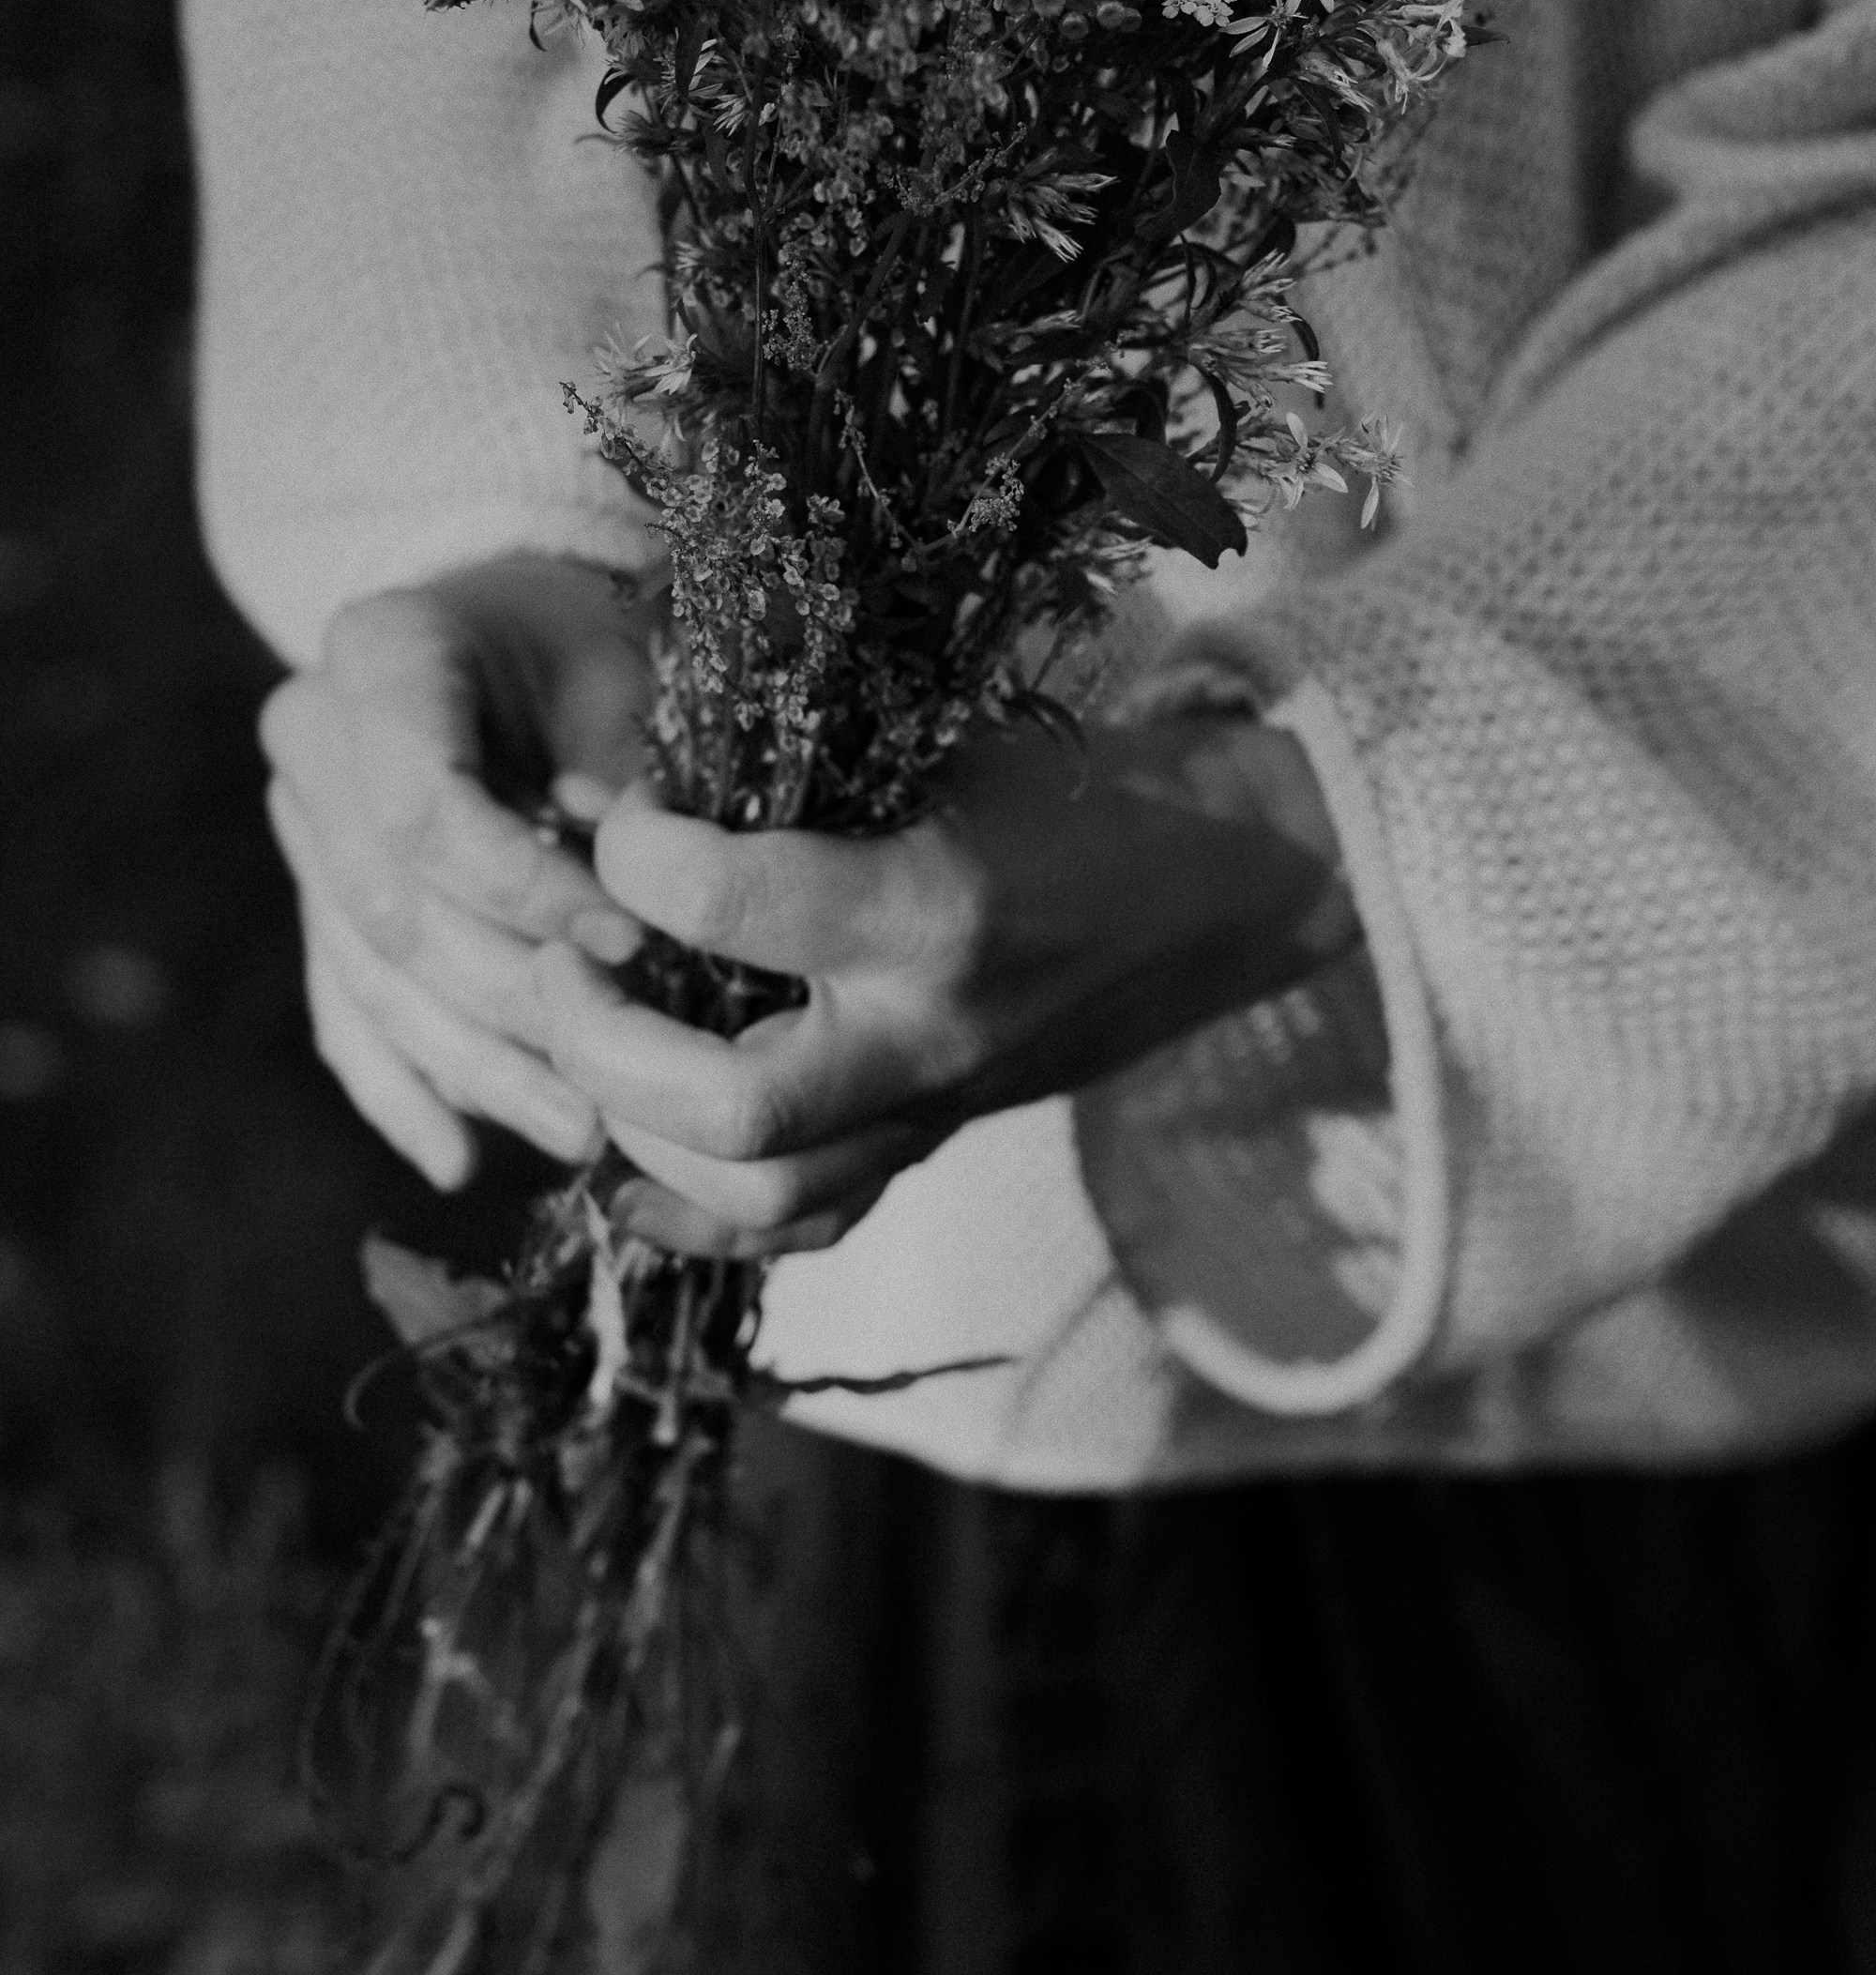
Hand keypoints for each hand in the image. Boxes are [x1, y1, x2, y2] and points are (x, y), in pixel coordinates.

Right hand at [260, 551, 659, 1187]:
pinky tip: (459, 1158)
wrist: (522, 627)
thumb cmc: (593, 644)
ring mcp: (300, 826)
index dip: (526, 892)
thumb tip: (645, 913)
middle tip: (617, 1076)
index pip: (425, 809)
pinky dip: (402, 1090)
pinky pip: (343, 1010)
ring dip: (474, 1070)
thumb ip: (628, 782)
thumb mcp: (626, 673)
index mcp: (377, 654)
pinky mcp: (314, 900)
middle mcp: (310, 740)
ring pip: (372, 978)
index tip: (631, 940)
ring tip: (578, 1134)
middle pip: (395, 910)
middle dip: (514, 1004)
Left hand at [533, 713, 1357, 1255]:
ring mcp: (936, 1112)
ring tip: (593, 1039)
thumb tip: (602, 779)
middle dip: (602, 1039)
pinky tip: (624, 1166)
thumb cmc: (1075, 786)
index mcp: (934, 907)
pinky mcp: (933, 1151)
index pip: (727, 901)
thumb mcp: (939, 738)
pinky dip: (692, 1216)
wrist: (1219, 889)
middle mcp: (932, 1034)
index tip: (623, 815)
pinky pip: (800, 1237)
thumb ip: (785, 764)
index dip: (634, 850)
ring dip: (635, 1130)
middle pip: (729, 1107)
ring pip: (755, 1198)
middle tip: (565, 959)